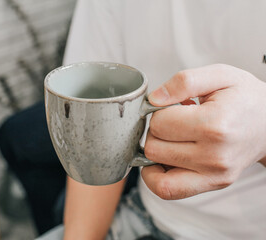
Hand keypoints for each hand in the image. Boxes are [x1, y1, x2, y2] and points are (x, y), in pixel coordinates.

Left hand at [141, 64, 265, 199]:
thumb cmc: (245, 98)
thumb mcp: (220, 75)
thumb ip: (184, 82)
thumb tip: (154, 99)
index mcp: (215, 125)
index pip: (159, 123)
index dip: (158, 111)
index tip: (172, 107)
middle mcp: (214, 156)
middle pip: (153, 147)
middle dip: (156, 131)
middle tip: (173, 122)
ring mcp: (214, 174)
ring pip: (154, 169)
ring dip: (156, 151)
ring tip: (172, 138)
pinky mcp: (212, 184)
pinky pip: (167, 190)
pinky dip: (156, 176)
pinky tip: (165, 159)